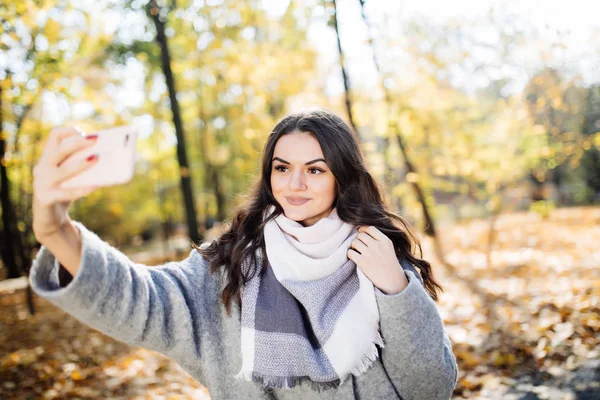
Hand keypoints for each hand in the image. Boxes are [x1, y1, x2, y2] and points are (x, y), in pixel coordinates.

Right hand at [32, 126, 98, 241]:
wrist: (50, 218)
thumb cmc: (65, 191)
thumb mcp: (71, 176)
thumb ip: (82, 166)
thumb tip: (107, 158)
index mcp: (48, 158)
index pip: (54, 136)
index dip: (69, 131)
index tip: (84, 132)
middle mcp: (42, 168)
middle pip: (59, 150)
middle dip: (78, 143)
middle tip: (96, 141)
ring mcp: (42, 183)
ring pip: (63, 170)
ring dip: (81, 164)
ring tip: (97, 159)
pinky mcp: (45, 198)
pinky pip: (66, 193)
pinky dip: (82, 189)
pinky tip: (96, 186)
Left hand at [347, 226, 408, 293]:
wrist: (393, 281)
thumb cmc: (389, 264)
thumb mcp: (389, 247)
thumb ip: (379, 239)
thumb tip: (361, 230)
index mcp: (385, 240)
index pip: (370, 228)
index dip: (363, 229)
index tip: (361, 232)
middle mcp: (377, 245)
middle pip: (361, 235)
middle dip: (358, 239)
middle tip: (359, 245)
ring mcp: (369, 254)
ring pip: (354, 242)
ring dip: (354, 246)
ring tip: (357, 251)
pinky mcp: (362, 262)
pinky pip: (350, 252)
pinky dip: (350, 254)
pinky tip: (355, 257)